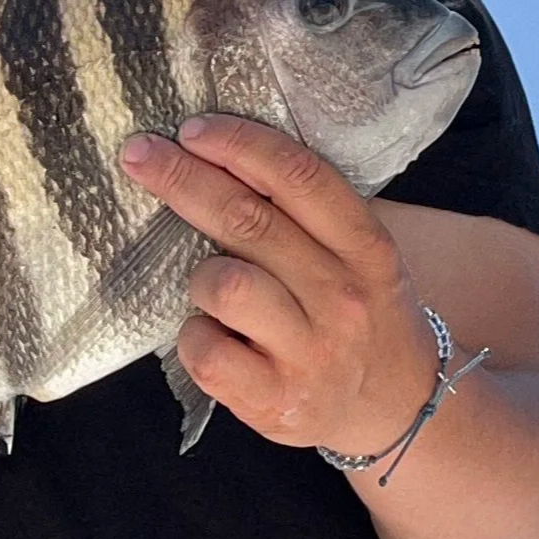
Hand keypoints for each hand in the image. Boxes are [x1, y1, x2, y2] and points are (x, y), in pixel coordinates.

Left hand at [121, 116, 438, 454]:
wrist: (398, 409)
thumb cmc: (362, 313)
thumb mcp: (360, 256)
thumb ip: (307, 211)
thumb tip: (220, 151)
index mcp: (366, 249)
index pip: (301, 178)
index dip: (240, 145)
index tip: (193, 130)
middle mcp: (341, 297)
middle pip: (248, 221)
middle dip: (183, 179)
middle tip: (140, 154)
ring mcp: (309, 353)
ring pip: (223, 285)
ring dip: (200, 276)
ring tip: (210, 286)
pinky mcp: (275, 401)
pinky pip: (205, 350)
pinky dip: (195, 336)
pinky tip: (211, 335)